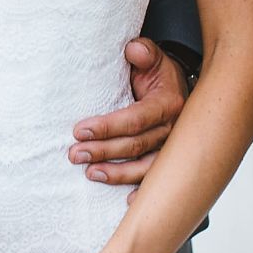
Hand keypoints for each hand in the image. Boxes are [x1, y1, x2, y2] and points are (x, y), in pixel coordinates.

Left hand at [66, 37, 187, 191]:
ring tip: (89, 174)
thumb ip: (144, 52)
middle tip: (74, 154)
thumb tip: (133, 49)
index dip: (107, 127)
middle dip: (103, 151)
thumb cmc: (159, 74)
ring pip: (145, 167)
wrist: (178, 89)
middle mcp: (174, 130)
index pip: (135, 120)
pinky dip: (143, 192)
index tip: (79, 131)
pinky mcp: (170, 162)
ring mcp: (173, 149)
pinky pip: (157, 180)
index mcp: (169, 105)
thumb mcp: (153, 57)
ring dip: (116, 173)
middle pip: (135, 146)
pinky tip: (127, 203)